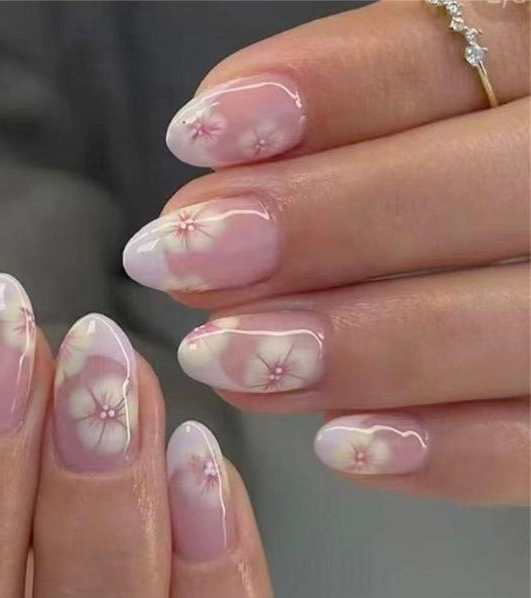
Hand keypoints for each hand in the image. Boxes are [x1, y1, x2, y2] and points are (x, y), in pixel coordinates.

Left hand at [122, 0, 529, 504]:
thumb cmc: (433, 198)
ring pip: (518, 327)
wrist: (511, 267)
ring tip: (225, 358)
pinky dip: (446, 452)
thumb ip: (340, 130)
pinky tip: (338, 445)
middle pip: (494, 191)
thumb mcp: (405, 126)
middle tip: (185, 258)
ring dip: (359, 349)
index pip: (453, 60)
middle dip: (324, 226)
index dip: (329, 96)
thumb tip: (216, 170)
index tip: (199, 133)